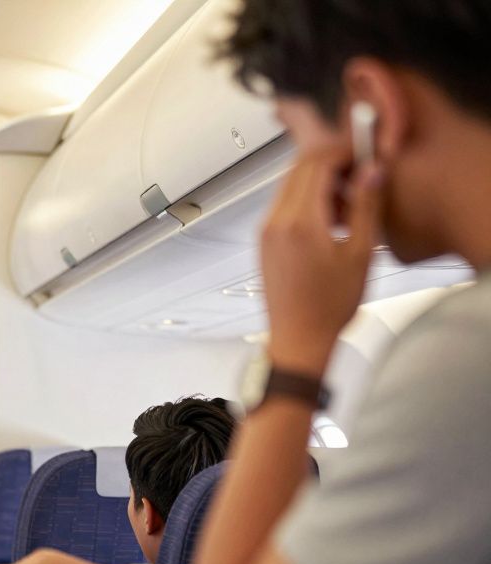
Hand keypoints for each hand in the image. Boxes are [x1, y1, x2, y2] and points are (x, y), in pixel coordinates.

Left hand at [259, 149, 383, 376]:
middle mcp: (275, 221)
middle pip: (300, 168)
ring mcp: (266, 231)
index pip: (317, 163)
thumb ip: (366, 206)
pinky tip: (331, 220)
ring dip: (319, 181)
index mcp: (299, 222)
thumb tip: (372, 170)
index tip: (364, 151)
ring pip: (291, 185)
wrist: (298, 338)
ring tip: (349, 203)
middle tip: (361, 173)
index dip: (343, 150)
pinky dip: (307, 199)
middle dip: (331, 162)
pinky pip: (284, 204)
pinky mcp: (264, 240)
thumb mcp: (361, 253)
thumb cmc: (328, 306)